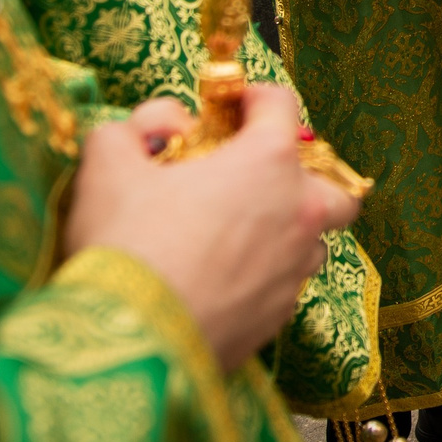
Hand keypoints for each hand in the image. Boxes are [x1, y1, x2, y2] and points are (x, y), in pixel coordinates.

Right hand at [62, 86, 359, 370]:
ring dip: (285, 229)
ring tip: (234, 233)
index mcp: (268, 162)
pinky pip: (285, 285)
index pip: (281, 104)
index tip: (229, 107)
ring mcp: (294, 269)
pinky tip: (222, 279)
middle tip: (254, 178)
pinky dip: (264, 275)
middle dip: (303, 174)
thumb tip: (155, 128)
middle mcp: (298, 212)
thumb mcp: (109, 165)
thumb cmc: (125, 243)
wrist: (131, 343)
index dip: (253, 98)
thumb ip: (132, 129)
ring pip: (313, 240)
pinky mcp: (278, 317)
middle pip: (331, 183)